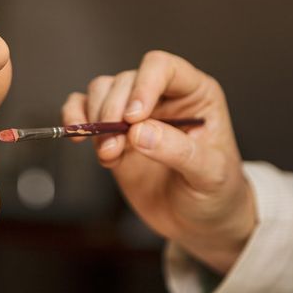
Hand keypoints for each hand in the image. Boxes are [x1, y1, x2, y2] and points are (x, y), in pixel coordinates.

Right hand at [61, 50, 256, 272]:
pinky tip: (79, 138)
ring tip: (109, 154)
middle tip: (116, 145)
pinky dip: (75, 118)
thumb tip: (139, 133)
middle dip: (113, 111)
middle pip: (126, 80)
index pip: (163, 68)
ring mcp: (135, 114)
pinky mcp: (113, 133)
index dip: (144, 85)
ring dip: (96, 120)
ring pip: (102, 90)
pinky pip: (84, 109)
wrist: (199, 224)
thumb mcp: (210, 175)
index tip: (133, 118)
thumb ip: (178, 151)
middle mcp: (163, 96)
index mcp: (195, 94)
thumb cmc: (217, 195)